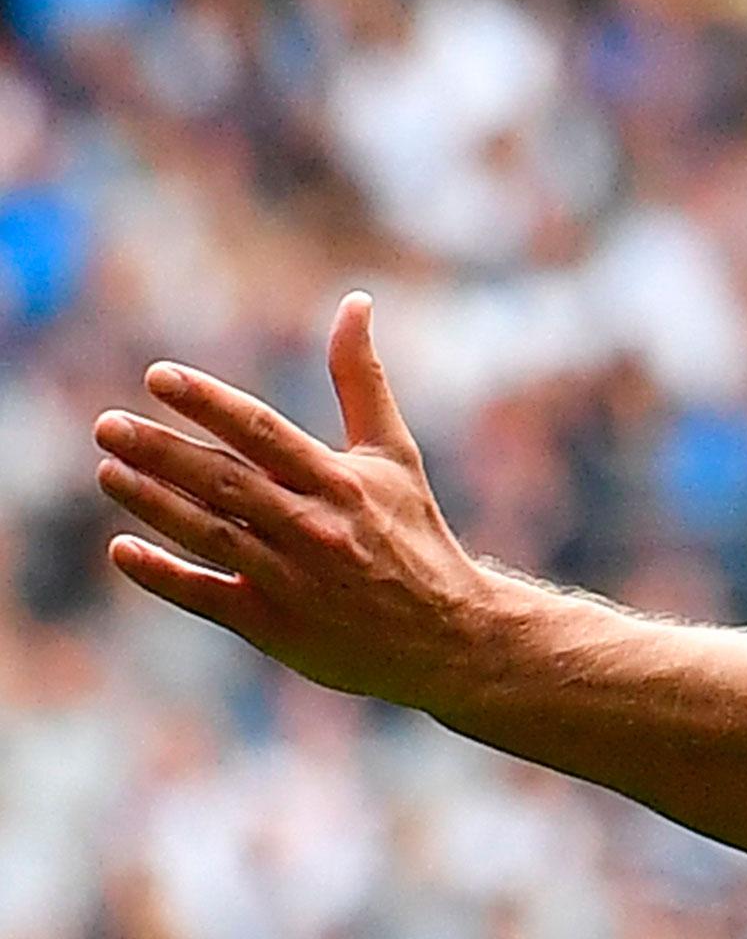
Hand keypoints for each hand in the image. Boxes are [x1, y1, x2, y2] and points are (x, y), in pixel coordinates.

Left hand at [94, 292, 493, 708]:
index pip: (263, 432)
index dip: (208, 403)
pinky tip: (123, 549)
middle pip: (224, 481)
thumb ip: (362, 381)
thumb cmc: (416, 536)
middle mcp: (314, 528)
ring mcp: (292, 580)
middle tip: (107, 425)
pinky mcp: (275, 625)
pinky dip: (163, 574)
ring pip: (209, 533)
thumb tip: (355, 302)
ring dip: (153, 502)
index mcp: (341, 483)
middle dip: (160, 451)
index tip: (159, 377)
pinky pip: (206, 595)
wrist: (447, 635)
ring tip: (109, 470)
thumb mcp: (395, 455)